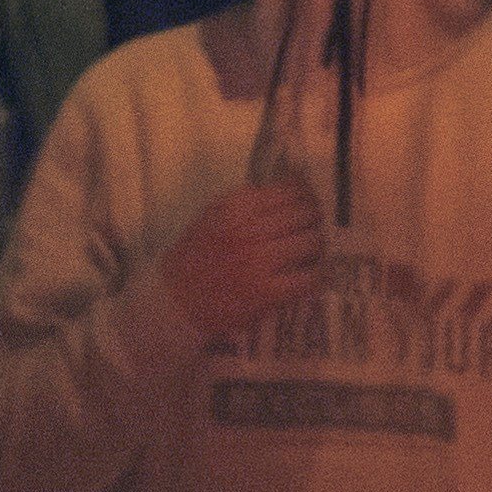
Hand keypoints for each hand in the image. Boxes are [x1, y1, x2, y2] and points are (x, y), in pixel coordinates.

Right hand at [152, 177, 322, 348]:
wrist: (175, 302)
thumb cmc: (194, 258)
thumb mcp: (212, 216)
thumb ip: (247, 202)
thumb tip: (291, 189)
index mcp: (235, 206)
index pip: (289, 191)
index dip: (306, 195)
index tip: (308, 201)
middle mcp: (250, 229)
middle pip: (305, 214)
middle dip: (314, 220)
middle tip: (312, 228)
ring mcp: (260, 261)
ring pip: (312, 242)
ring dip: (316, 246)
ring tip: (310, 253)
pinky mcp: (268, 292)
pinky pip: (309, 277)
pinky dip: (316, 275)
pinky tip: (309, 276)